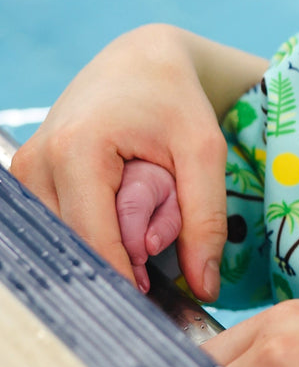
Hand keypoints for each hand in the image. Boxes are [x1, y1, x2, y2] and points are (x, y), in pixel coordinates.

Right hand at [11, 24, 230, 299]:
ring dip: (100, 249)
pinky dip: (87, 235)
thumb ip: (206, 219)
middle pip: (71, 244)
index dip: (122, 278)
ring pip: (59, 240)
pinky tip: (119, 228)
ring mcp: (24, 170)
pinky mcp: (26, 177)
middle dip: (113, 265)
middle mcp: (37, 162)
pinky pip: (54, 225)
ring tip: (141, 234)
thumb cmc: (176, 101)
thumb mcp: (205, 152)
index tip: (154, 304)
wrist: (141, 61)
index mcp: (78, 150)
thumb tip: (204, 288)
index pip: (92, 240)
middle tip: (156, 268)